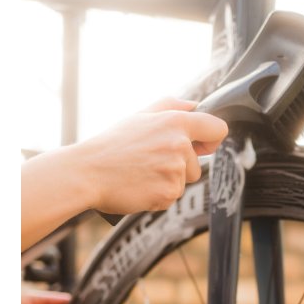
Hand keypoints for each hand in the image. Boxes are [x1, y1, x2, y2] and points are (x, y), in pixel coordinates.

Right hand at [74, 98, 228, 214]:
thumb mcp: (140, 115)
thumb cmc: (111, 144)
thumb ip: (171, 105)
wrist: (87, 172)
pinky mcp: (168, 193)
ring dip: (167, 182)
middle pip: (197, 164)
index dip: (212, 140)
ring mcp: (175, 170)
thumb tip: (195, 105)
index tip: (202, 146)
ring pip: (183, 182)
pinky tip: (139, 186)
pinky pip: (171, 198)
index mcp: (175, 122)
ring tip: (141, 173)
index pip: (217, 129)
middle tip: (148, 162)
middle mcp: (179, 145)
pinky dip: (157, 196)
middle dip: (179, 167)